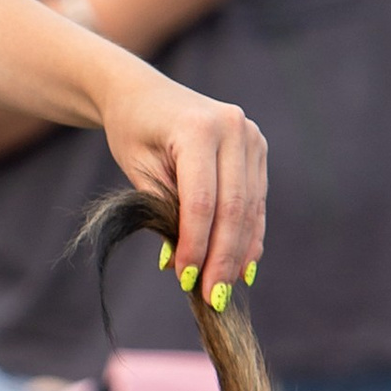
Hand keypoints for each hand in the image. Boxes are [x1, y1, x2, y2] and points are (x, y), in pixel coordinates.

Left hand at [92, 55, 266, 303]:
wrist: (141, 93)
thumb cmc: (132, 131)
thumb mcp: (138, 169)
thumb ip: (163, 210)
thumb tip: (182, 263)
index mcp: (199, 128)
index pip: (201, 200)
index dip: (195, 244)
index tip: (184, 279)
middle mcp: (234, 129)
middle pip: (233, 208)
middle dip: (221, 257)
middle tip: (210, 297)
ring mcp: (252, 137)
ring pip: (249, 208)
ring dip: (238, 253)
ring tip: (223, 289)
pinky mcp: (258, 149)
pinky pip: (256, 200)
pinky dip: (248, 235)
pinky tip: (242, 267)